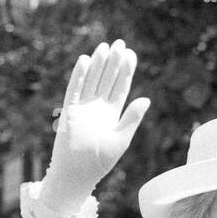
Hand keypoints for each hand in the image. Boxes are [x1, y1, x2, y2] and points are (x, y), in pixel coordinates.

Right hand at [42, 40, 151, 211]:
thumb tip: (146, 99)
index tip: (131, 55)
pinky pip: (75, 89)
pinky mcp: (70, 111)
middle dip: (113, 62)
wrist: (77, 174)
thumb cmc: (100, 162)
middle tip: (120, 43)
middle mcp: (98, 108)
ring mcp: (83, 108)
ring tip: (105, 47)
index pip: (120, 87)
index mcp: (112, 114)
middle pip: (107, 79)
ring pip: (92, 80)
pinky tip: (86, 61)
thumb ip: (132, 119)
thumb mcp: (121, 140)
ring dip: (99, 64)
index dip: (125, 71)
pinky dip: (80, 76)